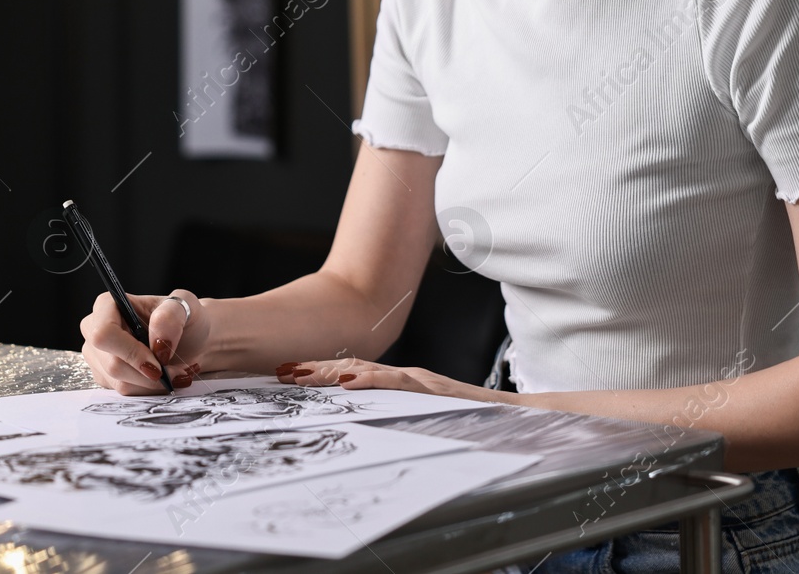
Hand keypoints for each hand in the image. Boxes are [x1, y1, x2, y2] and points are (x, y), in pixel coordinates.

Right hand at [79, 288, 208, 394]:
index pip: (104, 334)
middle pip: (112, 364)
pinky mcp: (105, 377)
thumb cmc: (183, 318)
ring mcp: (97, 356)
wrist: (191, 339)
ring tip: (177, 372)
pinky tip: (166, 378)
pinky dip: (150, 389)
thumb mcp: (185, 305)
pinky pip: (125, 393)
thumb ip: (171, 316)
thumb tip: (158, 342)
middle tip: (179, 371)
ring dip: (154, 384)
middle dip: (150, 374)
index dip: (130, 352)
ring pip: (120, 383)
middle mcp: (95, 330)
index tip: (159, 361)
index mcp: (107, 305)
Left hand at [274, 356, 514, 403]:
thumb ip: (398, 416)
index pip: (353, 376)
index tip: (290, 377)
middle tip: (282, 374)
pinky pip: (399, 383)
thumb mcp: (424, 419)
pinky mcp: (434, 389)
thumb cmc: (471, 422)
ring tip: (304, 376)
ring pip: (369, 372)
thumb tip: (366, 430)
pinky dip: (372, 381)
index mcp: (401, 385)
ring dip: (333, 372)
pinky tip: (350, 382)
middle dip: (316, 370)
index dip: (321, 374)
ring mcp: (420, 381)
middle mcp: (406, 377)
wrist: (516, 418)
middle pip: (353, 369)